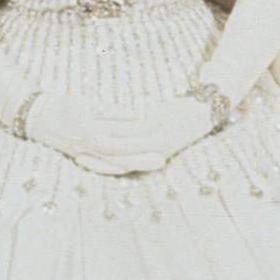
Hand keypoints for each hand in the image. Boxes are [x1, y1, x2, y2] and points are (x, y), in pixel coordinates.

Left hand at [25, 94, 166, 174]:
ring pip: (118, 131)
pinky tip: (138, 113)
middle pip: (121, 151)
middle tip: (164, 150)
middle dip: (144, 152)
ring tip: (157, 128)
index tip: (160, 161)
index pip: (118, 163)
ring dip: (139, 131)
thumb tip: (121, 154)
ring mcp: (87, 126)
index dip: (140, 163)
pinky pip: (109, 113)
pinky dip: (125, 114)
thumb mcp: (78, 146)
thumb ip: (99, 150)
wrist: (38, 115)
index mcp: (88, 154)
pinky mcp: (86, 110)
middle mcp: (88, 144)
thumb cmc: (62, 131)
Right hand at [77, 97, 211, 171]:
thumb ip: (140, 139)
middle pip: (120, 161)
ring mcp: (157, 141)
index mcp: (151, 157)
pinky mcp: (159, 126)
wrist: (203, 112)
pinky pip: (135, 129)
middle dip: (98, 159)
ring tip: (85, 137)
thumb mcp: (159, 134)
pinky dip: (118, 127)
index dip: (101, 166)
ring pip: (125, 146)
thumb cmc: (178, 120)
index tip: (81, 160)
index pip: (121, 167)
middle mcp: (153, 155)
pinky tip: (106, 119)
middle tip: (76, 153)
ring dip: (104, 144)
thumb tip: (120, 136)